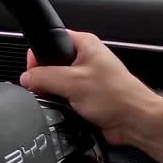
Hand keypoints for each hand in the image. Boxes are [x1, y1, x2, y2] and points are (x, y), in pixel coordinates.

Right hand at [21, 30, 161, 145]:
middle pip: (50, 63)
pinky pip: (64, 96)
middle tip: (51, 88)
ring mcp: (86, 77)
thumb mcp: (72, 82)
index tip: (35, 70)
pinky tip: (67, 109)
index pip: (51, 40)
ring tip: (63, 100)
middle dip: (45, 78)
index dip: (39, 55)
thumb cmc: (117, 97)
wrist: (135, 122)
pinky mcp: (86, 95)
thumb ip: (43, 77)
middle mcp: (86, 58)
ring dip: (54, 93)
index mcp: (85, 44)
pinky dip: (61, 103)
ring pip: (56, 82)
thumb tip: (27, 78)